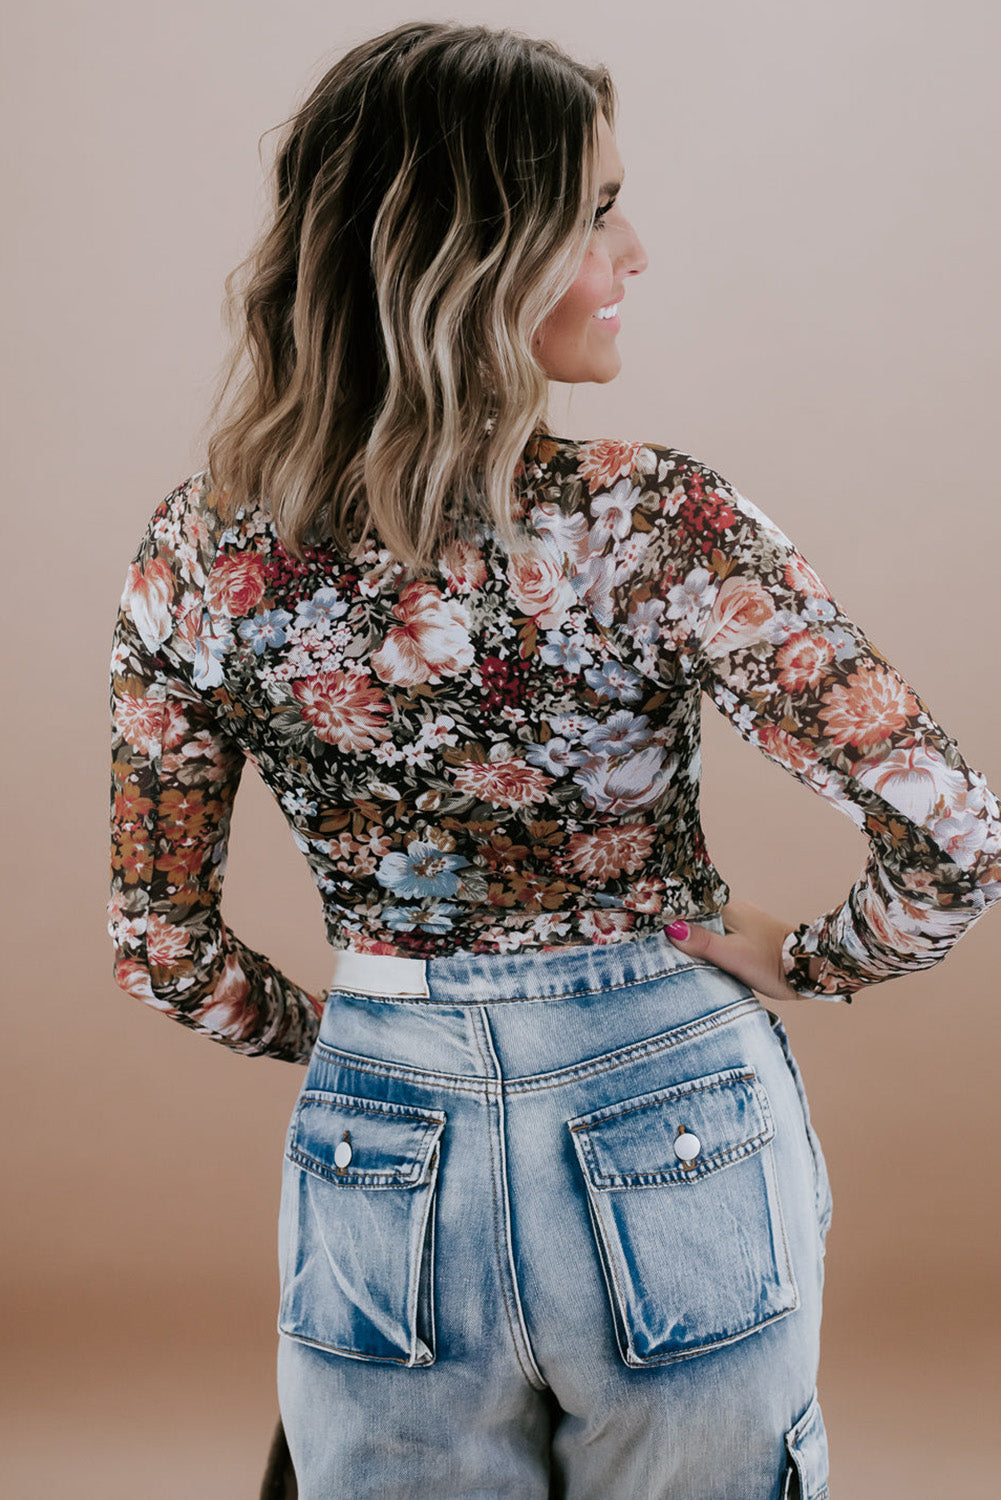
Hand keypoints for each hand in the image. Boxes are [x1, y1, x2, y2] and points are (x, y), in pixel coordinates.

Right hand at [665, 898, 811, 1004]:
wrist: (807, 969)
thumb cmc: (771, 962)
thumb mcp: (733, 955)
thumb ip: (702, 942)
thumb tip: (671, 929)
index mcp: (726, 908)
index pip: (687, 909)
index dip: (668, 920)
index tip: (650, 934)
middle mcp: (732, 910)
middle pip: (695, 919)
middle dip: (678, 932)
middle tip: (657, 950)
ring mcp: (741, 923)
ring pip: (707, 930)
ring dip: (695, 942)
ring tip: (674, 957)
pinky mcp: (748, 938)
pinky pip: (719, 939)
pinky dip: (709, 948)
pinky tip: (700, 961)